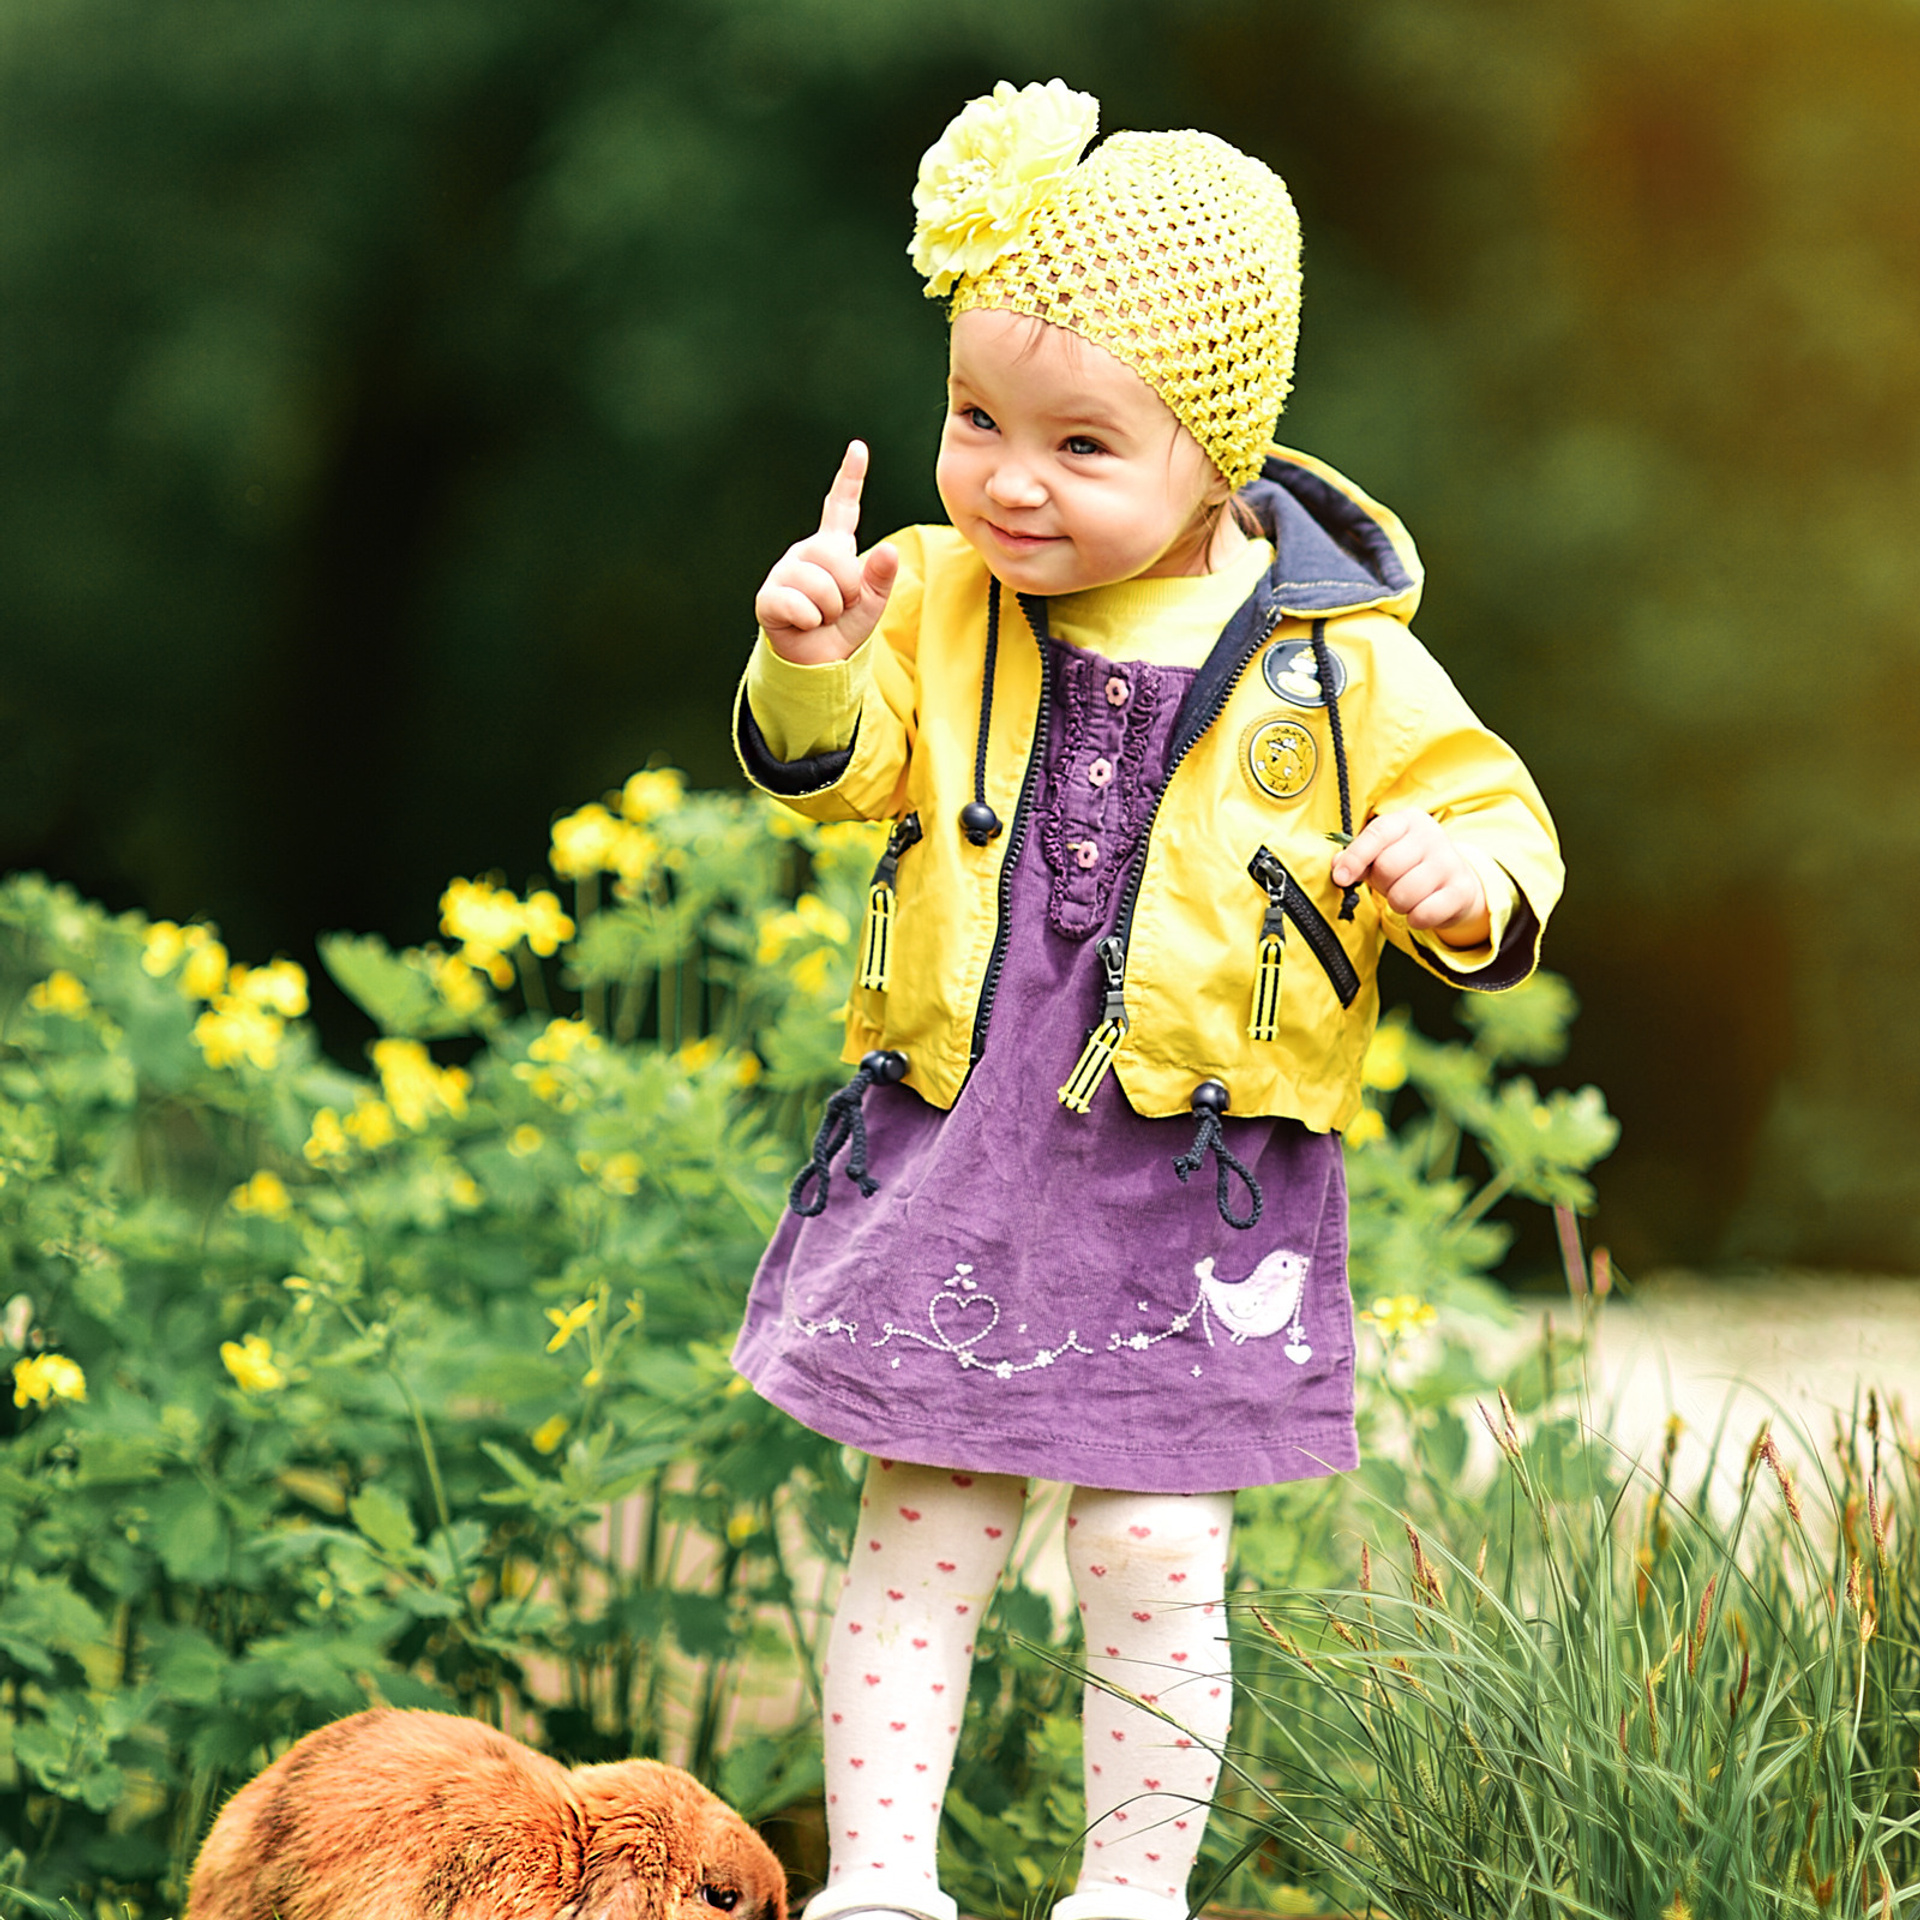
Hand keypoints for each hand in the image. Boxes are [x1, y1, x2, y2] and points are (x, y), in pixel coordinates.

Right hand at [755, 440, 900, 664]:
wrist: (817, 661)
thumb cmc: (843, 628)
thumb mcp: (871, 603)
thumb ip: (880, 577)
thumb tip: (889, 551)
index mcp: (832, 548)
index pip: (841, 507)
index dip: (850, 478)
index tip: (859, 448)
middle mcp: (805, 552)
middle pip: (838, 558)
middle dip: (848, 590)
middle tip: (839, 606)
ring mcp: (784, 572)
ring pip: (821, 586)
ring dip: (830, 610)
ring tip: (821, 616)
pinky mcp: (768, 597)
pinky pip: (800, 605)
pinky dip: (810, 622)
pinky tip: (803, 624)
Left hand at [1331, 810, 1490, 946]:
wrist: (1455, 881)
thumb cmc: (1409, 866)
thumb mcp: (1382, 855)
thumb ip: (1356, 858)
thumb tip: (1337, 866)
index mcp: (1408, 820)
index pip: (1377, 833)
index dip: (1355, 858)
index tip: (1340, 879)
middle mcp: (1432, 836)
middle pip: (1388, 867)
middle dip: (1381, 884)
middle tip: (1390, 886)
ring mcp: (1449, 862)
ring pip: (1404, 893)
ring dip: (1397, 904)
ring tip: (1405, 898)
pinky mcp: (1461, 890)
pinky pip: (1424, 913)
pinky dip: (1415, 919)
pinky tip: (1419, 911)